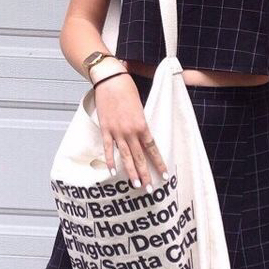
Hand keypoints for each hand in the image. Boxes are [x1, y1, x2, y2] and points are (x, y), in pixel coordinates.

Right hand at [94, 72, 167, 192]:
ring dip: (131, 172)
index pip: (153, 149)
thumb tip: (144, 137)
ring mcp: (117, 131)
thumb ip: (142, 124)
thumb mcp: (140, 107)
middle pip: (140, 157)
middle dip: (146, 174)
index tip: (163, 175)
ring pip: (126, 157)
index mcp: (142, 125)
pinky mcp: (105, 129)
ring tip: (136, 185)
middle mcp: (131, 131)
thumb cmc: (127, 89)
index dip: (158, 163)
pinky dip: (110, 160)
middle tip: (150, 189)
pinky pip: (109, 148)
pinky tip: (112, 171)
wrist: (111, 80)